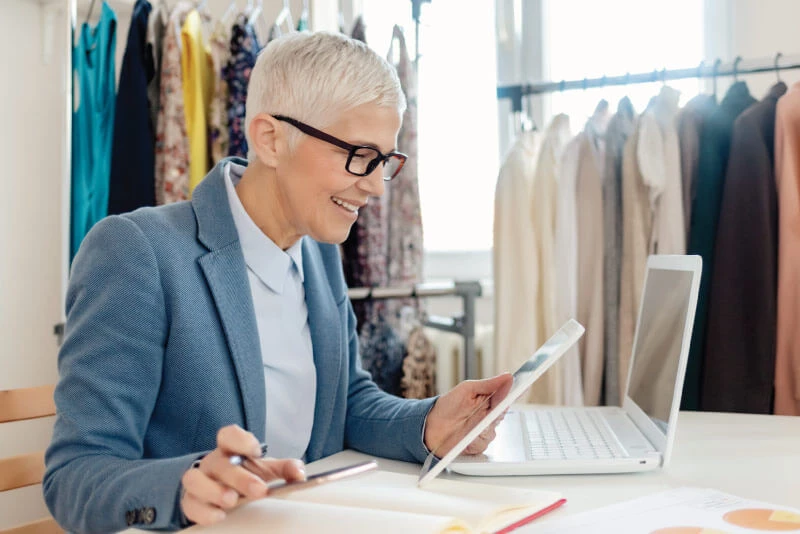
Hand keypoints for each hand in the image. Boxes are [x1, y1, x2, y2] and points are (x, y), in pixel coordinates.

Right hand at [180, 425, 305, 525]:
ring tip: (232, 501)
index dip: (241, 440)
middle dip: (239, 477)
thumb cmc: (247, 475)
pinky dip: (204, 511)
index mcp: (230, 449)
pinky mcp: (190, 502)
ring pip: (194, 480)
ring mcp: (199, 481)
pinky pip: (190, 504)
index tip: (256, 450)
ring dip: (214, 491)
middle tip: (258, 490)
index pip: (229, 435)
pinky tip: (220, 516)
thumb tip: (300, 473)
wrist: (222, 491)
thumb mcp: (267, 470)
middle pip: (220, 463)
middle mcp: (212, 463)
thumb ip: (285, 469)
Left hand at [424, 373, 513, 455]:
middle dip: (498, 409)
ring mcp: (484, 431)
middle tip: (496, 405)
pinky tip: (468, 436)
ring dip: (485, 426)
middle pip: (501, 414)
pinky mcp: (477, 445)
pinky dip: (475, 439)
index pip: (506, 397)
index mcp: (489, 401)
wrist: (430, 426)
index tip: (521, 387)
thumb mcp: (467, 389)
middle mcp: (489, 417)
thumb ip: (488, 384)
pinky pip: (483, 442)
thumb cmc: (448, 405)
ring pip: (493, 429)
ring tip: (476, 423)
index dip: (515, 393)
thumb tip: (507, 376)